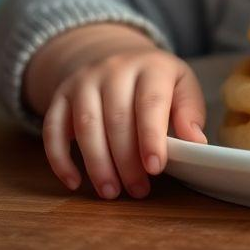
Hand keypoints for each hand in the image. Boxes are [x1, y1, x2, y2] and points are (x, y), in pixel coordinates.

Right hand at [34, 27, 208, 199]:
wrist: (116, 57)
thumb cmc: (156, 83)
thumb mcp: (182, 87)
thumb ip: (189, 113)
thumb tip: (196, 144)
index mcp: (151, 66)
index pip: (150, 103)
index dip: (151, 137)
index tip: (155, 169)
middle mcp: (114, 68)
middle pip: (117, 118)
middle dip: (126, 160)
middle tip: (137, 191)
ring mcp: (83, 80)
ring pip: (85, 125)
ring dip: (97, 164)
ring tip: (111, 192)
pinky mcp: (60, 95)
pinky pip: (53, 128)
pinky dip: (60, 158)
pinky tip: (74, 181)